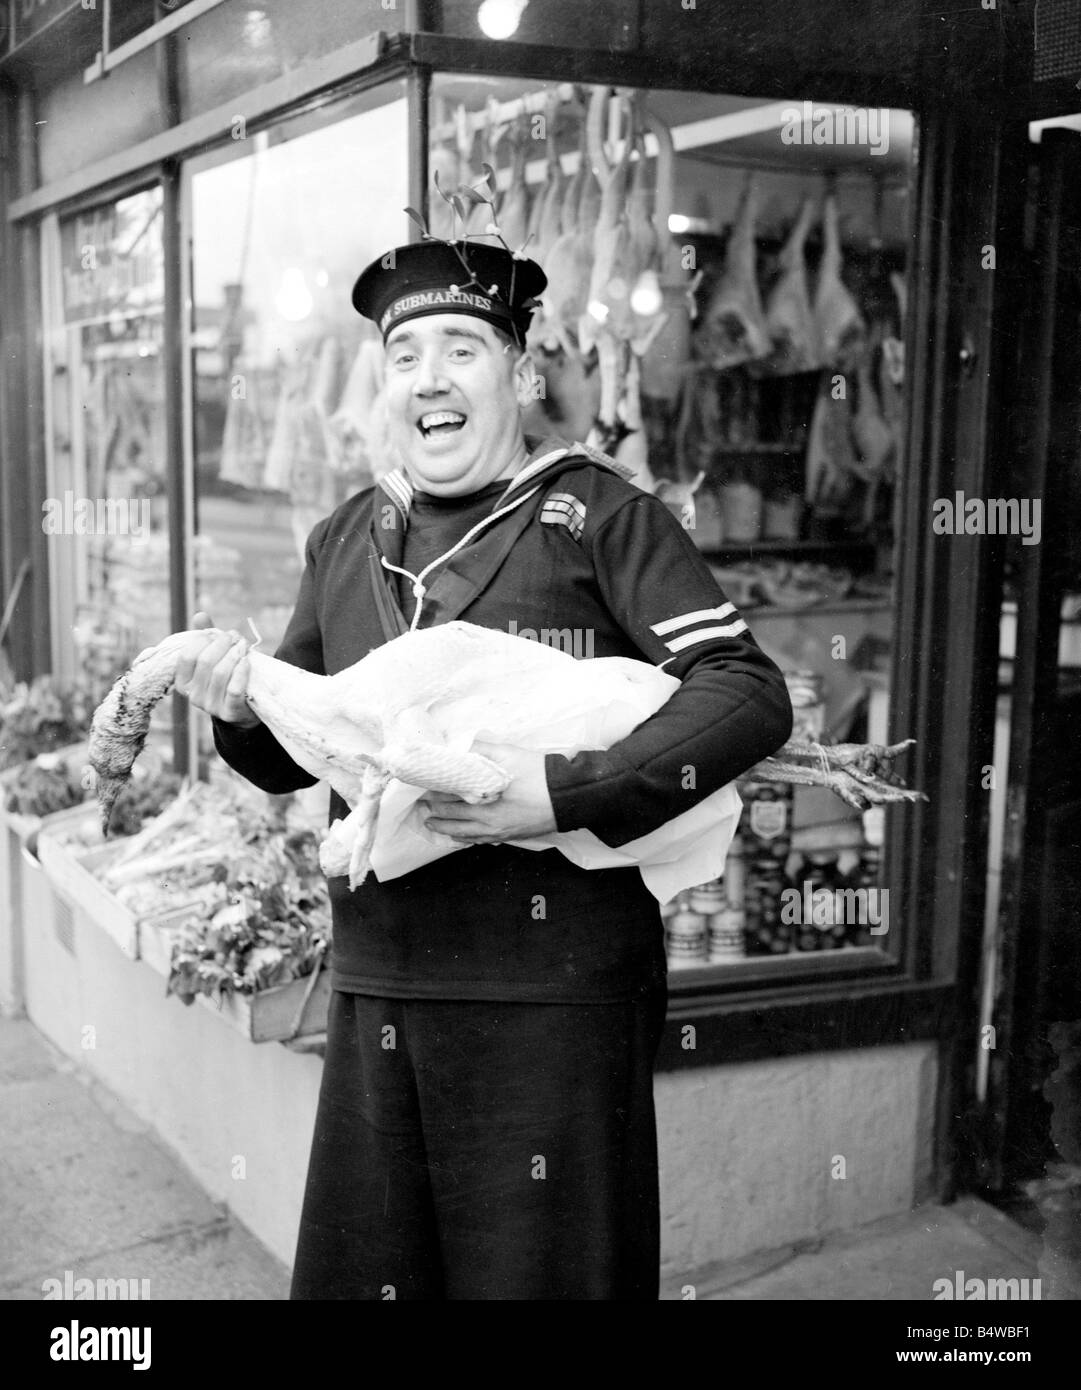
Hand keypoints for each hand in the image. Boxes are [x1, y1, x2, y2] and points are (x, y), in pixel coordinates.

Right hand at [173, 612, 260, 727]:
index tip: (219, 634)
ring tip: (243, 646)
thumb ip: (206, 638)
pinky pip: (234, 689)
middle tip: (236, 636)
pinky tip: (247, 661)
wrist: (245, 709)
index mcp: (184, 682)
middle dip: (222, 644)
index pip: (187, 656)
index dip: (204, 640)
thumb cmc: (227, 679)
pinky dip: (241, 671)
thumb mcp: (214, 659)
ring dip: (234, 654)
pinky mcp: (229, 713)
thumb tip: (200, 615)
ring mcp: (210, 707)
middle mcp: (193, 696)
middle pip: (206, 662)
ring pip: (220, 673)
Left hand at [421, 742, 556, 844]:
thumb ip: (481, 748)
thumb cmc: (538, 774)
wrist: (567, 796)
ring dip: (445, 829)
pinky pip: (480, 841)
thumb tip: (460, 746)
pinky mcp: (509, 836)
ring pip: (463, 834)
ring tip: (431, 824)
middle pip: (453, 819)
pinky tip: (460, 837)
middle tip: (420, 807)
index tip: (421, 789)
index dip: (433, 794)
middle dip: (434, 812)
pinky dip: (465, 839)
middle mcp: (488, 821)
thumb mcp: (509, 754)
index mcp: (484, 802)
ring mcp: (499, 832)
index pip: (449, 800)